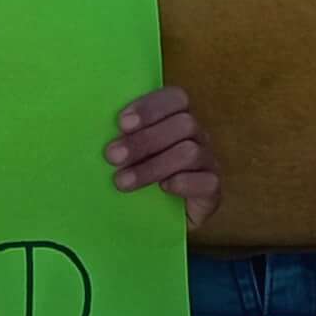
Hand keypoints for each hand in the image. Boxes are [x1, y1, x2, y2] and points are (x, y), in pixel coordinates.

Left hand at [105, 85, 219, 228]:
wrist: (157, 218)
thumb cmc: (138, 176)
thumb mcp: (126, 154)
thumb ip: (120, 138)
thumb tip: (103, 138)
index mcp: (177, 117)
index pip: (176, 98)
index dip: (150, 107)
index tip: (121, 123)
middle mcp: (197, 136)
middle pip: (183, 124)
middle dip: (144, 140)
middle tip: (112, 157)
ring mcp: (207, 162)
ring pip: (190, 153)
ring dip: (152, 166)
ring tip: (122, 182)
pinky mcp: (212, 189)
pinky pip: (206, 181)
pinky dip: (182, 183)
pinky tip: (161, 189)